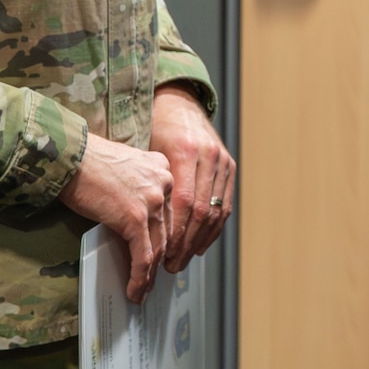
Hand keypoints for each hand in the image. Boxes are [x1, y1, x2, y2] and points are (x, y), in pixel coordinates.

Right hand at [58, 133, 172, 302]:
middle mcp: (163, 182)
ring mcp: (152, 201)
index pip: (170, 208)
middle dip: (162, 258)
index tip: (163, 251)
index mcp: (162, 168)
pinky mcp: (136, 218)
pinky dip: (140, 277)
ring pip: (158, 246)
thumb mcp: (124, 166)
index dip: (167, 234)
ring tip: (143, 289)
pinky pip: (143, 256)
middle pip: (167, 229)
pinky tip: (135, 289)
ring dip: (150, 273)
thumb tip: (135, 213)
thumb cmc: (87, 161)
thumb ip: (139, 185)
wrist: (70, 157)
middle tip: (154, 277)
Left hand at [149, 85, 236, 274]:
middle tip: (172, 265)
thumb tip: (139, 229)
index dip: (175, 233)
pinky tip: (201, 243)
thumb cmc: (155, 129)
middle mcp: (209, 156)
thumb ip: (150, 186)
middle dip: (186, 243)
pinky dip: (214, 228)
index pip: (184, 203)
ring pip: (216, 211)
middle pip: (201, 211)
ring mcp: (222, 160)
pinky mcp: (229, 166)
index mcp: (186, 151)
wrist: (179, 103)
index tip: (163, 255)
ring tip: (184, 259)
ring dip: (200, 240)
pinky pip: (224, 204)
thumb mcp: (147, 153)